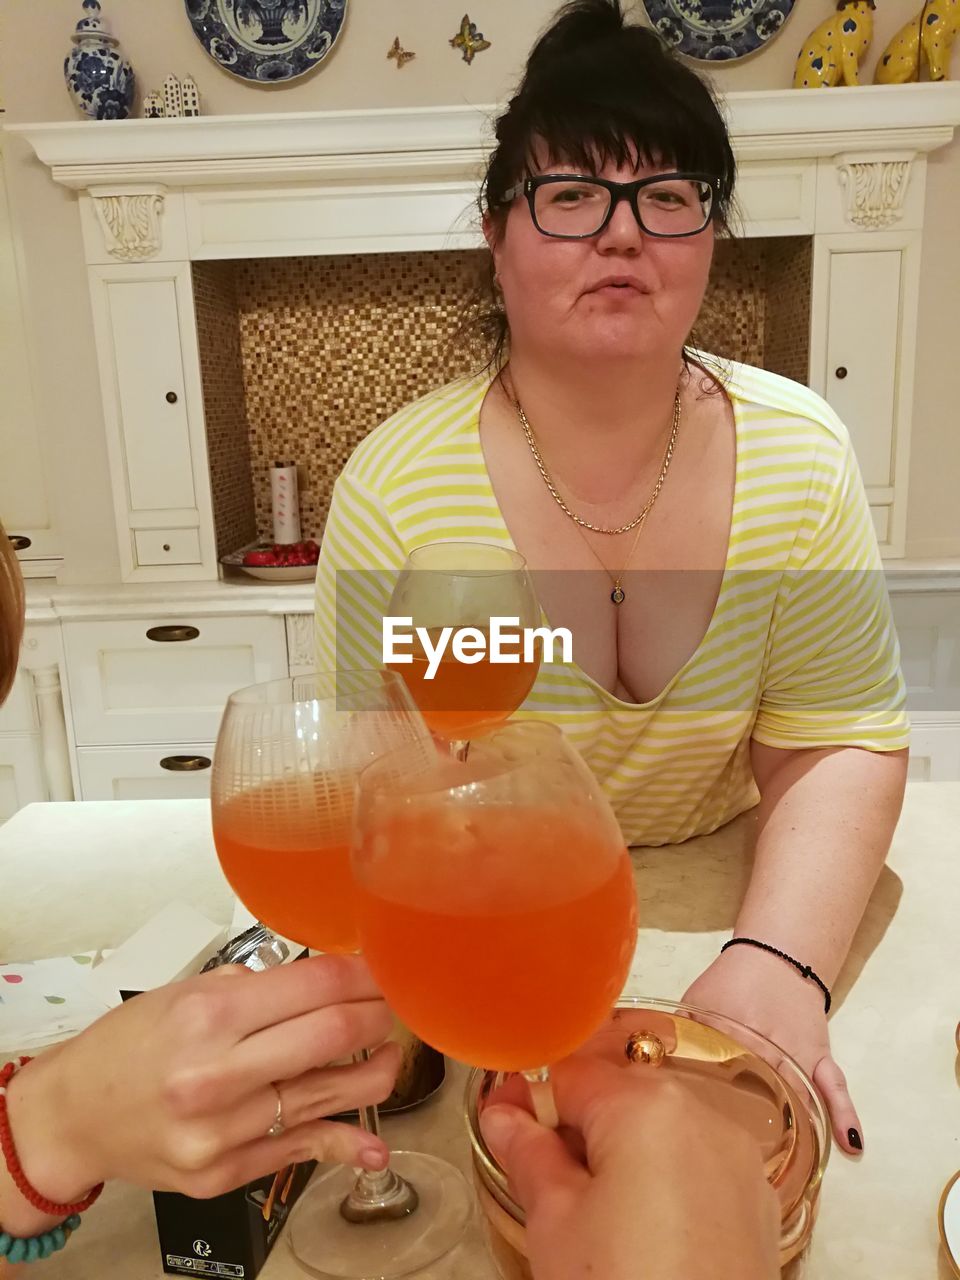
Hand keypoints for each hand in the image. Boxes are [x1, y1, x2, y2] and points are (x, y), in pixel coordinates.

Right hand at [2, 956, 399, 1231]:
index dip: (364, 975)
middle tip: (391, 1004)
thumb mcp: (182, 993)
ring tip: (388, 1054)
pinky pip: (301, 1150)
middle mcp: (218, 1075)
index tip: (384, 969)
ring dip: (375, 1071)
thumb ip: (251, 986)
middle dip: (377, 1014)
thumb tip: (318, 978)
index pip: (316, 986)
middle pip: (334, 1035)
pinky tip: (373, 1144)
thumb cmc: (125, 1048)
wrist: (72, 1117)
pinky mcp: (225, 1173)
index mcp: (209, 1017)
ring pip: (330, 1095)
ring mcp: (224, 1131)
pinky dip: (345, 1145)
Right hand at [480, 1055, 779, 1279]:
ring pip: (661, 1130)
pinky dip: (665, 1182)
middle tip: (539, 1177)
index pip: (569, 1073)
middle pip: (619, 1096)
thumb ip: (527, 1154)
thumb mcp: (554, 1222)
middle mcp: (702, 1114)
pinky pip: (697, 1166)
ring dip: (621, 1154)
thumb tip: (503, 1115)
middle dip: (576, 1127)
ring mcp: (737, 1159)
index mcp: (646, 1104)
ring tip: (590, 1214)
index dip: (527, 1096)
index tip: (500, 1121)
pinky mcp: (757, 1202)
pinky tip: (641, 1231)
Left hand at [682, 946, 862, 1155]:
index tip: (701, 1124)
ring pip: (794, 1093)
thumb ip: (677, 1030)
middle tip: (736, 1154)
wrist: (777, 957)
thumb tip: (649, 1058)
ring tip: (780, 1161)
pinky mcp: (819, 1055)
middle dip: (746, 1120)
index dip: (707, 1098)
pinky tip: (849, 1144)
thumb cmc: (731, 981)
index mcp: (733, 1029)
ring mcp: (798, 1051)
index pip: (717, 1069)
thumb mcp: (696, 999)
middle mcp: (768, 1044)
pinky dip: (842, 1112)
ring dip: (788, 1125)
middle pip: (757, 1088)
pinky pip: (835, 1086)